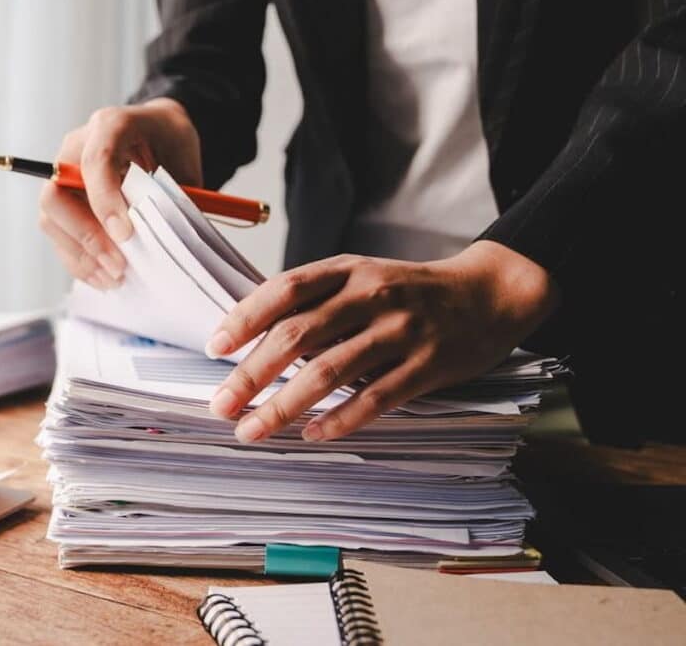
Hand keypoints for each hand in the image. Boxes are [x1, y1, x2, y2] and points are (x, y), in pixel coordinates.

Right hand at [38, 98, 201, 289]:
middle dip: (86, 236)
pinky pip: (59, 236)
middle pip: (55, 195)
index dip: (104, 200)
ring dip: (81, 256)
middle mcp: (76, 148)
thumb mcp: (184, 159)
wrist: (160, 132)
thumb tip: (166, 239)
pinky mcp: (65, 203)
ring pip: (51, 221)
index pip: (94, 161)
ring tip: (114, 278)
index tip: (125, 234)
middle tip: (119, 264)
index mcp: (110, 125)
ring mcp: (64, 177)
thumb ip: (174, 195)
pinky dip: (80, 262)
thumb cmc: (171, 143)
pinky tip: (104, 277)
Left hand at [206, 241, 559, 442]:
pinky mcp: (427, 365)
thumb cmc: (409, 291)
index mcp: (348, 270)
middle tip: (221, 405)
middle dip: (252, 374)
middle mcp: (371, 295)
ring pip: (329, 373)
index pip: (285, 289)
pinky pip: (375, 398)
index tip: (215, 348)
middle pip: (298, 335)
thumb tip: (252, 337)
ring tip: (252, 430)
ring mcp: (400, 330)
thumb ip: (315, 300)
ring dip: (284, 406)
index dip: (246, 318)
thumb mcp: (361, 276)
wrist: (489, 294)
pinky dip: (340, 420)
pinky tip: (312, 435)